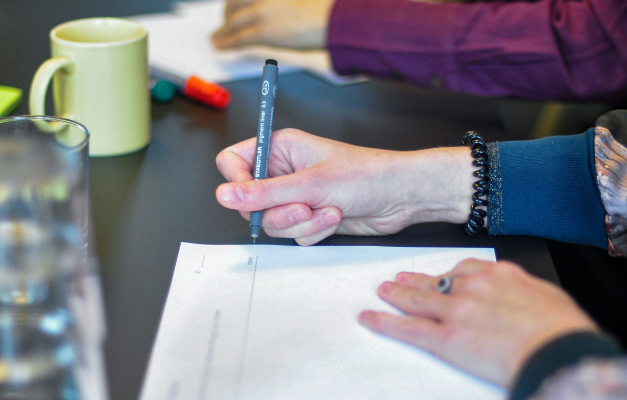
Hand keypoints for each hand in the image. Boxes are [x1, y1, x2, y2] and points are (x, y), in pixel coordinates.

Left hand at [212, 0, 334, 49]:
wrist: (332, 20)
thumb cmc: (326, 12)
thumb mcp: (302, 1)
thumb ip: (285, 5)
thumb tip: (280, 15)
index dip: (236, 4)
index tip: (233, 10)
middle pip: (235, 4)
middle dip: (227, 15)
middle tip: (224, 25)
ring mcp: (262, 12)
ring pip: (233, 22)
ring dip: (223, 31)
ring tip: (217, 39)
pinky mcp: (263, 31)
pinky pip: (239, 38)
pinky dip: (227, 42)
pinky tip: (221, 46)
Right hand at [215, 129, 474, 244]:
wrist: (401, 197)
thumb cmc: (367, 175)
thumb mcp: (312, 185)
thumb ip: (265, 193)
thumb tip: (225, 194)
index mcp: (281, 148)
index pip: (233, 162)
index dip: (237, 183)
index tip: (253, 198)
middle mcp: (285, 171)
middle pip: (251, 201)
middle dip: (279, 211)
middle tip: (305, 207)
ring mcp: (297, 195)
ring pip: (273, 222)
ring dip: (301, 224)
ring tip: (328, 211)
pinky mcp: (310, 216)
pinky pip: (294, 233)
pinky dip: (314, 231)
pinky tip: (335, 217)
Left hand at [359, 259, 597, 387]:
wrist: (559, 350)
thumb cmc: (563, 330)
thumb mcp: (549, 297)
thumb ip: (525, 293)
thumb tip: (523, 298)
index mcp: (500, 275)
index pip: (466, 269)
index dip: (449, 273)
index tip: (442, 274)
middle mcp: (474, 287)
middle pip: (437, 281)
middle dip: (416, 280)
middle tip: (401, 278)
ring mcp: (457, 311)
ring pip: (418, 300)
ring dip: (397, 295)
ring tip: (383, 291)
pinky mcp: (447, 338)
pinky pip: (409, 329)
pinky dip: (385, 322)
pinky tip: (371, 318)